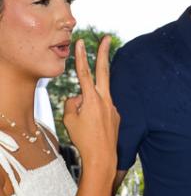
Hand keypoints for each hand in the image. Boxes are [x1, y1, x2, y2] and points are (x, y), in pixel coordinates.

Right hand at [63, 37, 118, 173]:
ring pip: (97, 98)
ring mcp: (113, 107)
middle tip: (107, 38)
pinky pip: (101, 110)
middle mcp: (106, 100)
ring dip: (88, 106)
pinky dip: (94, 116)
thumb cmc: (83, 139)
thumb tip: (78, 97)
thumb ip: (72, 103)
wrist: (102, 157)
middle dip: (104, 54)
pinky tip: (94, 130)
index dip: (81, 56)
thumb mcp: (69, 119)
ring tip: (87, 126)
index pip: (85, 73)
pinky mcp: (116, 116)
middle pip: (104, 72)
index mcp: (92, 99)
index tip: (81, 41)